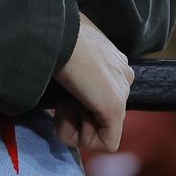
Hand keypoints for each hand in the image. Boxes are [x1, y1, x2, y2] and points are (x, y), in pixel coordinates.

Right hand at [52, 14, 132, 150]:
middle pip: (101, 111)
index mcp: (111, 59)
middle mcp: (123, 75)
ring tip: (60, 106)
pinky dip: (80, 138)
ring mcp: (121, 93)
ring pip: (103, 128)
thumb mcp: (64, 49)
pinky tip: (65, 117)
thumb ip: (71, 65)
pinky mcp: (115, 108)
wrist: (56, 33)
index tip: (58, 91)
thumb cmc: (53, 35)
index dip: (74, 99)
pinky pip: (106, 143)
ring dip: (74, 125)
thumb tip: (60, 75)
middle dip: (75, 113)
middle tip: (57, 101)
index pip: (99, 92)